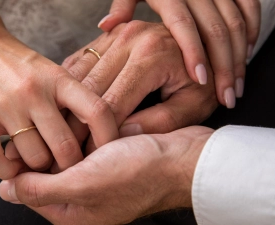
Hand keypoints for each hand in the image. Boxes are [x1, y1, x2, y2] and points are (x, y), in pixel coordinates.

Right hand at [0, 14, 118, 177]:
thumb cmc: (19, 64)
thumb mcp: (51, 72)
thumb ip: (72, 100)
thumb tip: (97, 136)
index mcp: (59, 79)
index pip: (96, 111)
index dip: (108, 137)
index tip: (107, 154)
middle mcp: (34, 92)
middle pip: (65, 146)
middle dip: (70, 166)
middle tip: (67, 168)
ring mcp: (6, 106)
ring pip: (34, 157)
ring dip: (38, 168)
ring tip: (37, 162)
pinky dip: (7, 172)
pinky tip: (11, 167)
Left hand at [0, 126, 213, 224]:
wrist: (182, 158)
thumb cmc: (139, 174)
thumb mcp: (84, 185)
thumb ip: (43, 190)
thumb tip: (6, 191)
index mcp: (73, 214)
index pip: (30, 192)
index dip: (21, 168)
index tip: (19, 142)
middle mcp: (82, 199)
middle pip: (46, 175)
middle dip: (42, 153)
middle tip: (38, 127)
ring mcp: (96, 180)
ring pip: (64, 158)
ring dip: (59, 141)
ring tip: (56, 119)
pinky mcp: (109, 162)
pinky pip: (83, 149)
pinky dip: (78, 136)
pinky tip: (75, 118)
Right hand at [62, 21, 217, 150]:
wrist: (206, 46)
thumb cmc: (203, 80)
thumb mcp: (193, 106)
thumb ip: (161, 122)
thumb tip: (122, 135)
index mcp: (152, 55)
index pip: (112, 104)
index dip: (99, 135)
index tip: (93, 158)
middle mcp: (129, 38)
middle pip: (87, 89)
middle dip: (77, 123)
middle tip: (72, 149)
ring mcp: (116, 33)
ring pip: (77, 75)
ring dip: (69, 105)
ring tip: (67, 131)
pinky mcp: (108, 34)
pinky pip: (79, 62)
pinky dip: (72, 86)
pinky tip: (72, 106)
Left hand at [98, 0, 260, 107]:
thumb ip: (122, 5)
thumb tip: (106, 27)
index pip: (183, 24)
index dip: (194, 52)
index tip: (201, 81)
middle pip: (215, 29)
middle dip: (224, 66)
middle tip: (226, 98)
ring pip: (235, 22)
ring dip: (240, 56)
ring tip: (236, 87)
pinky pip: (249, 6)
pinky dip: (252, 30)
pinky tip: (247, 54)